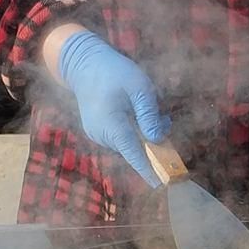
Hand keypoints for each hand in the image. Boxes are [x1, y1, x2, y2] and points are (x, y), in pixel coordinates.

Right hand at [54, 31, 167, 184]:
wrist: (84, 64)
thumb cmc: (114, 71)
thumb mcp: (139, 87)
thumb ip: (148, 114)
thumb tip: (157, 139)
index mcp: (111, 124)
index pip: (133, 153)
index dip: (148, 169)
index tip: (162, 184)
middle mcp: (102, 134)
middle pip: (135, 148)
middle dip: (153, 139)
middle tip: (165, 118)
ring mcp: (97, 134)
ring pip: (129, 142)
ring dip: (144, 132)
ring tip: (151, 109)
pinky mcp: (97, 131)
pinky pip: (121, 136)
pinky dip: (134, 129)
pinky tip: (138, 111)